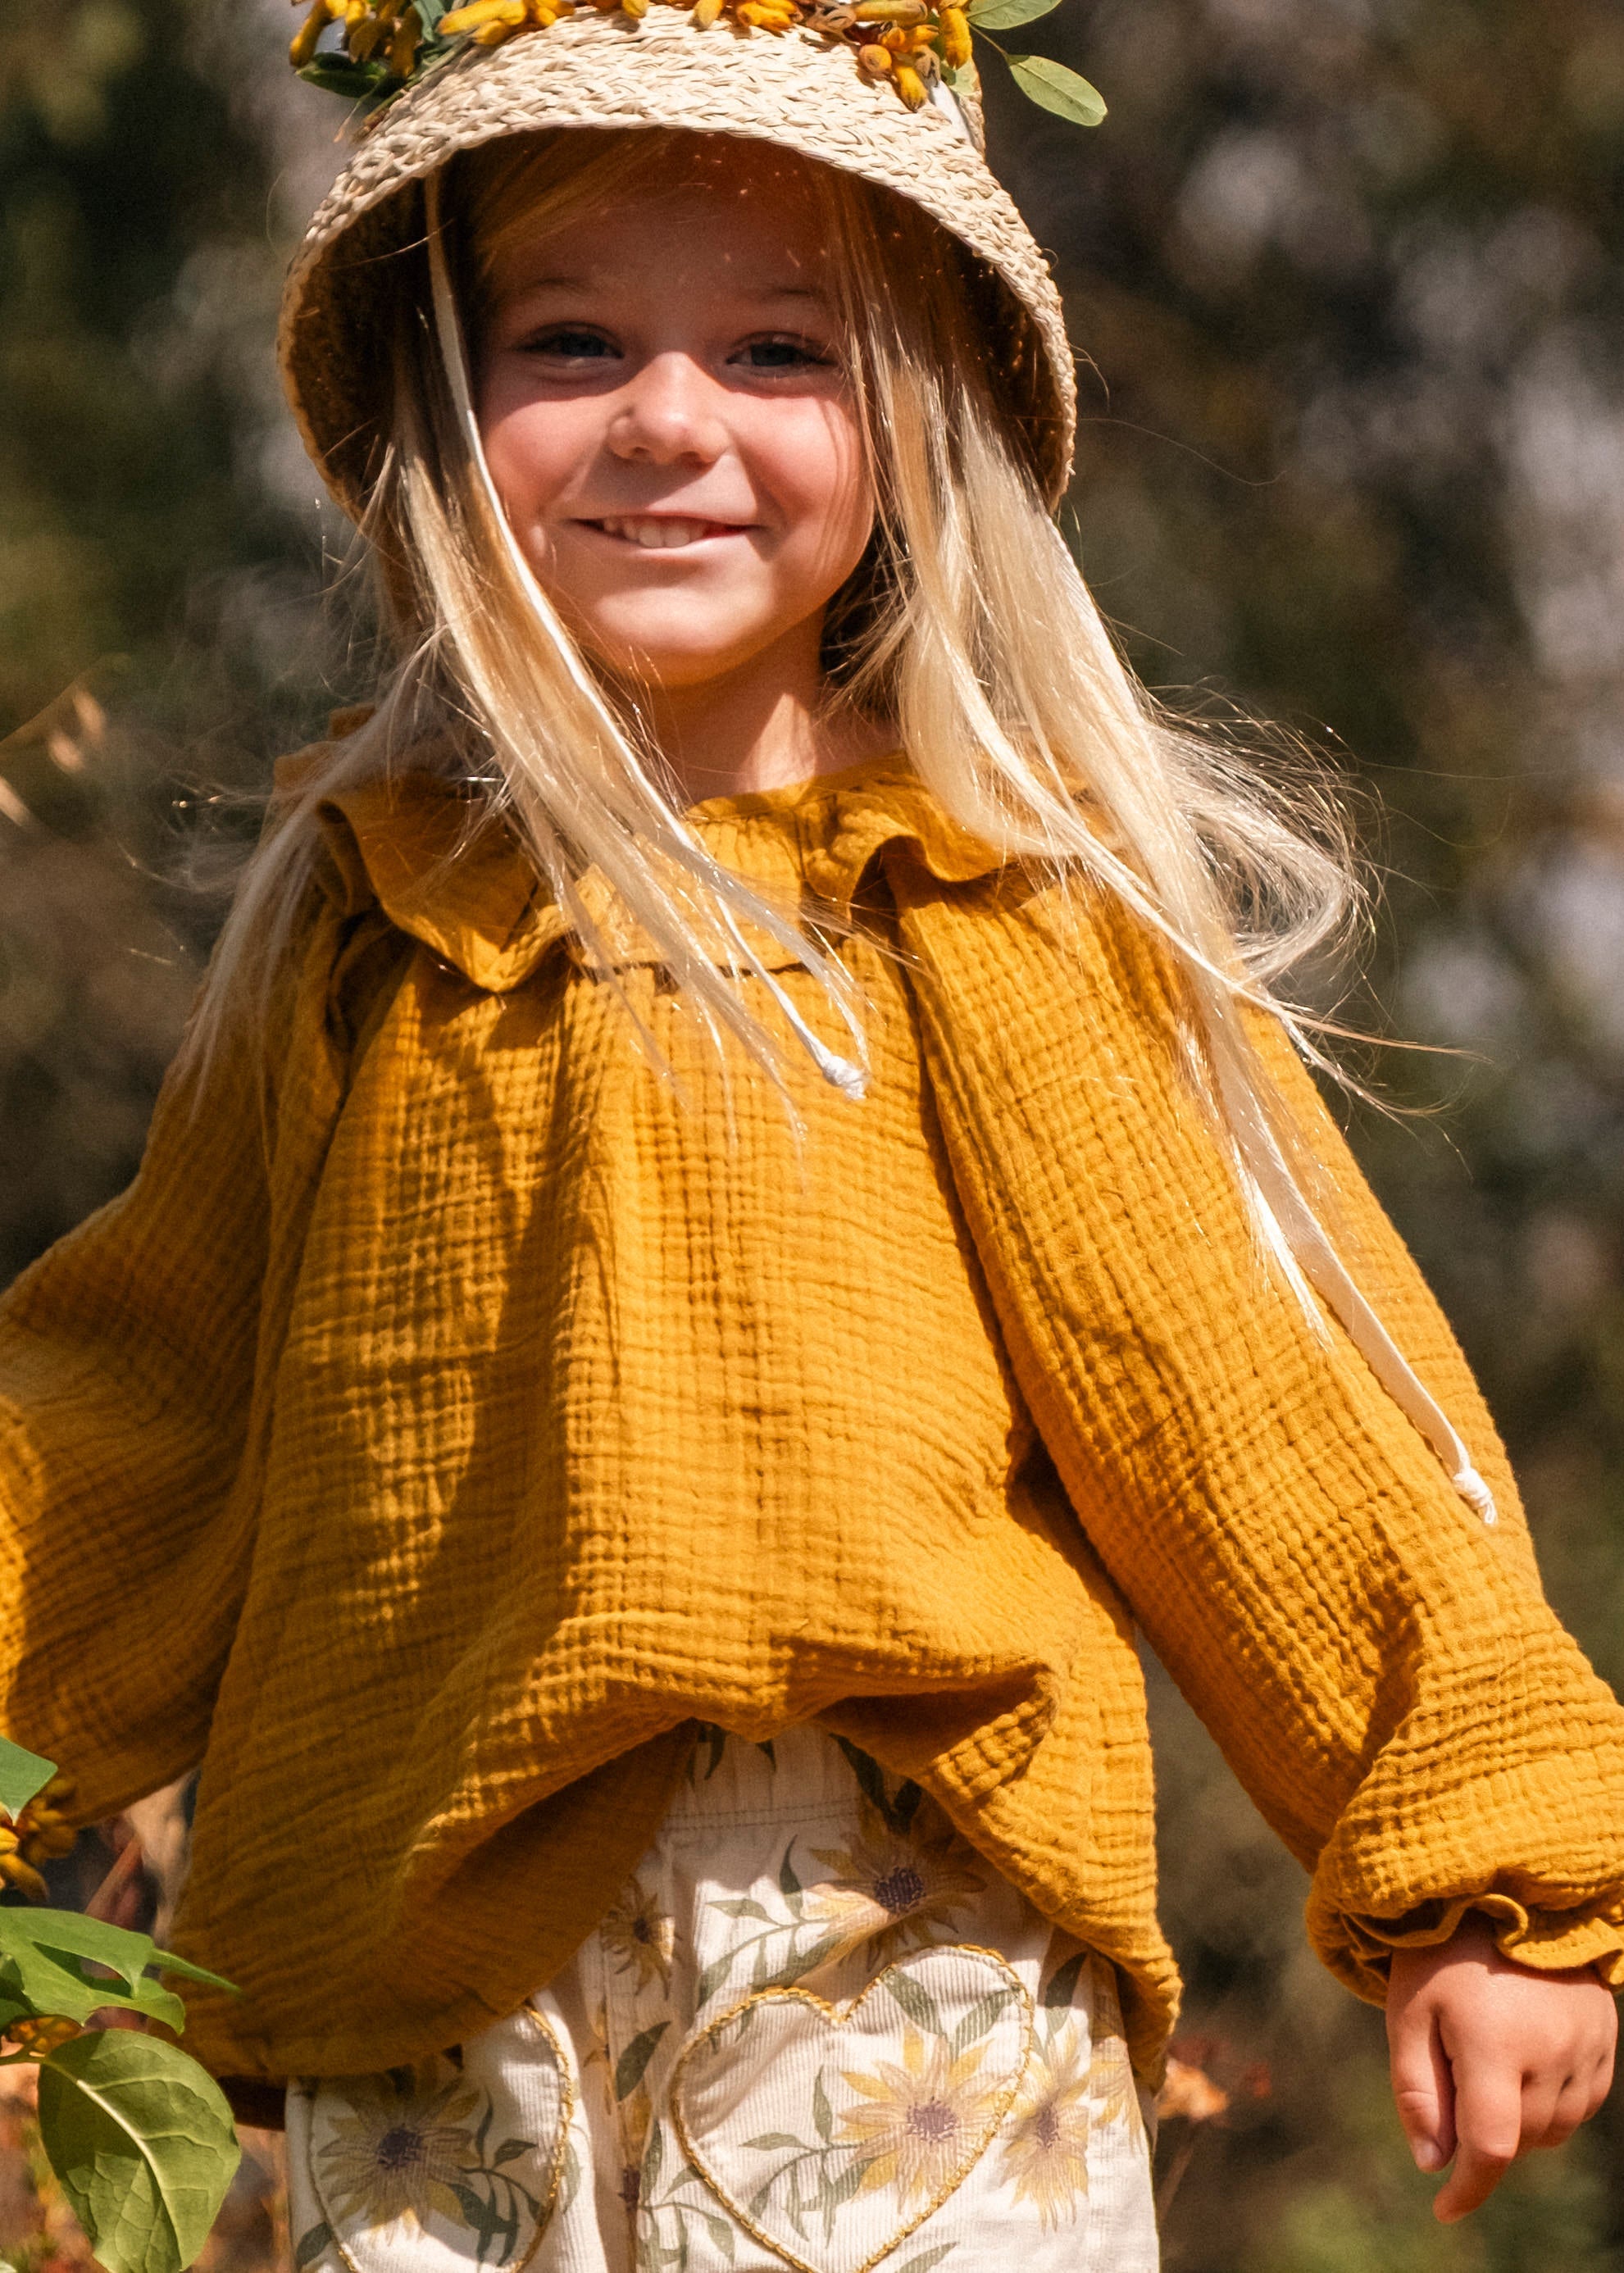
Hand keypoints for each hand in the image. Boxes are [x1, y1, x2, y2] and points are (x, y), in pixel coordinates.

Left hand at [1386, 1912, 1615, 2220]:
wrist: (1501, 1893)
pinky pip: (1581, 2104)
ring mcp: (1586, 2045)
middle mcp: (1550, 2049)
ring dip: (1518, 2121)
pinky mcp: (1605, 2038)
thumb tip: (1433, 2164)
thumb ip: (1416, 2092)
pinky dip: (1551, 2103)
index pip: (1490, 2146)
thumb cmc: (1441, 1955)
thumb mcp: (1408, 2014)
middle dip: (1481, 2133)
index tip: (1443, 2210)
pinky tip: (1524, 2062)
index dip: (1467, 2189)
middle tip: (1453, 2080)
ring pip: (1552, 2129)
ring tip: (1487, 2062)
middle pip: (1517, 2139)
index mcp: (1493, 2042)